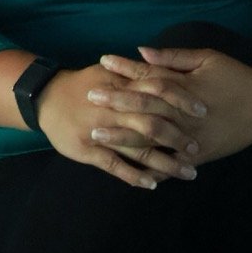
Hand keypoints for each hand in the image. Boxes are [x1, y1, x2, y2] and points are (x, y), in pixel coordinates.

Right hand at [35, 64, 202, 189]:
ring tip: (187, 172)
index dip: (181, 101)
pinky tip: (153, 183)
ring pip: (138, 149)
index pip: (158, 91)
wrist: (47, 98)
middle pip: (152, 124)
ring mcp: (101, 130)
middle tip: (198, 148)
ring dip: (164, 162)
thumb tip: (164, 69)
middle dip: (178, 137)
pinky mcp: (88, 150)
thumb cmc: (84, 84)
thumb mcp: (109, 72)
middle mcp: (114, 109)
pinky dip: (134, 175)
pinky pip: (115, 165)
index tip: (204, 111)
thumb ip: (135, 73)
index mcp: (121, 86)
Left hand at [95, 48, 251, 165]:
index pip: (148, 75)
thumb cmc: (236, 77)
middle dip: (115, 102)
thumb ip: (174, 57)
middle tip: (89, 97)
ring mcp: (190, 138)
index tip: (102, 62)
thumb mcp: (208, 58)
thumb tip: (142, 51)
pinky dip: (149, 167)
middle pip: (143, 107)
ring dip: (122, 136)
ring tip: (97, 134)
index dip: (124, 69)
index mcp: (185, 87)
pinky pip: (169, 164)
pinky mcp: (198, 155)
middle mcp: (184, 114)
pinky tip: (128, 169)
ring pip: (151, 139)